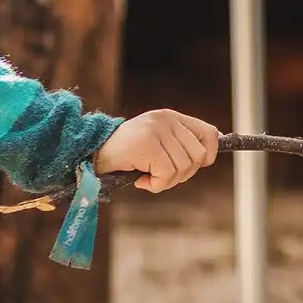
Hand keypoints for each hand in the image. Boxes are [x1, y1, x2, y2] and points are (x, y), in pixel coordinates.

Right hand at [95, 108, 221, 192]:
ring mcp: (157, 130)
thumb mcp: (157, 144)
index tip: (197, 166)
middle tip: (160, 176)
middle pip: (198, 157)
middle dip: (182, 175)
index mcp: (172, 117)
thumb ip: (179, 146)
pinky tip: (141, 180)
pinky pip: (166, 174)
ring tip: (147, 177)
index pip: (208, 133)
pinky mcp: (147, 144)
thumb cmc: (127, 155)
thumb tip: (207, 158)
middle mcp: (166, 119)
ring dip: (166, 182)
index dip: (209, 154)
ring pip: (183, 168)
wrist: (93, 155)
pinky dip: (155, 185)